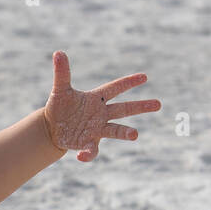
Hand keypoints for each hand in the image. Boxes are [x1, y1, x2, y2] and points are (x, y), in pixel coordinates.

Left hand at [43, 51, 160, 162]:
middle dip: (140, 107)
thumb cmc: (59, 107)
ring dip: (125, 132)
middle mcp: (101, 114)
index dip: (128, 82)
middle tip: (159, 104)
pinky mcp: (88, 143)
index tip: (144, 77)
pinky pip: (92, 150)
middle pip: (124, 109)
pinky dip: (89, 154)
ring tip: (135, 134)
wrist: (52, 129)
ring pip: (115, 130)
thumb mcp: (60, 90)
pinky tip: (81, 156)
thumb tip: (58, 53)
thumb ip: (62, 73)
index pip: (115, 88)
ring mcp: (96, 129)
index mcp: (96, 98)